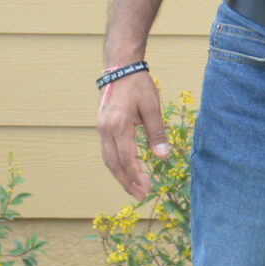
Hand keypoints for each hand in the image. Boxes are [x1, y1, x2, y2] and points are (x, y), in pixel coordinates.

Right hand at [97, 66, 169, 199]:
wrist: (120, 69)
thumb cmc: (139, 86)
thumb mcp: (152, 107)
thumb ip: (156, 133)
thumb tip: (163, 157)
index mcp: (118, 126)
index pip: (127, 158)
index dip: (137, 176)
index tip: (148, 189)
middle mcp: (106, 130)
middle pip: (114, 164)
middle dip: (127, 182)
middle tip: (140, 196)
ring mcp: (101, 129)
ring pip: (108, 160)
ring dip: (120, 176)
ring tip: (133, 188)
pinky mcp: (102, 128)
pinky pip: (107, 152)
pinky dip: (115, 165)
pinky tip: (125, 171)